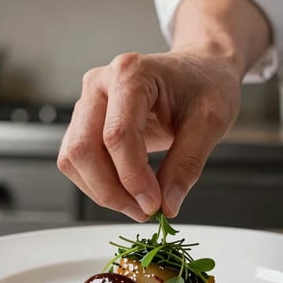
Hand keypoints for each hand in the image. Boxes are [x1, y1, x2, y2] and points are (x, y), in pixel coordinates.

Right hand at [57, 50, 240, 221]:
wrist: (198, 71)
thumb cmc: (205, 86)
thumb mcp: (209, 122)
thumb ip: (186, 165)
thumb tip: (167, 205)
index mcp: (130, 74)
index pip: (117, 135)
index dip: (133, 178)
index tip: (155, 204)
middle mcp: (100, 84)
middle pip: (83, 149)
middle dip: (111, 190)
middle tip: (144, 210)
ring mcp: (89, 102)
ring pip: (73, 158)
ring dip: (101, 190)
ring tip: (137, 203)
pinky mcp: (88, 120)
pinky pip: (77, 159)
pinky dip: (97, 182)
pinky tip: (125, 190)